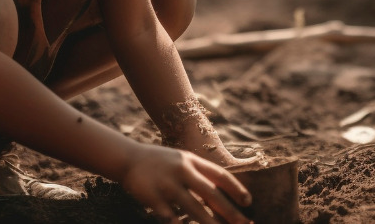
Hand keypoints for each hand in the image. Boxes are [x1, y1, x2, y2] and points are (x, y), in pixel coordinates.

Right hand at [119, 145, 251, 223]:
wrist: (127, 158)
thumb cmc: (160, 162)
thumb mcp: (182, 159)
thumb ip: (200, 173)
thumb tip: (223, 193)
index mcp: (191, 160)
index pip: (219, 175)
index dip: (235, 189)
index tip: (248, 202)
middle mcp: (181, 171)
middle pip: (210, 193)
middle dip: (229, 211)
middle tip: (244, 223)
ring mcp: (166, 184)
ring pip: (193, 208)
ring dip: (209, 223)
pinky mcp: (152, 197)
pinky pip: (169, 215)